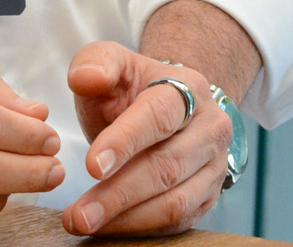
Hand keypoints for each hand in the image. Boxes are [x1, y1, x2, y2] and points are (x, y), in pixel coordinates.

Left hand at [63, 43, 233, 236]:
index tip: (91, 166)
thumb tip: (87, 77)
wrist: (169, 107)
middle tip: (77, 213)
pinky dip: (140, 229)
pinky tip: (109, 226)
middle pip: (167, 166)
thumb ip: (95, 62)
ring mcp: (215, 165)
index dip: (125, 142)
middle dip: (118, 193)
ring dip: (127, 218)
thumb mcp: (112, 64)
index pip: (159, 116)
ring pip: (175, 201)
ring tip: (84, 222)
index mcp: (189, 88)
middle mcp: (211, 127)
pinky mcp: (209, 195)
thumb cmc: (132, 90)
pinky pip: (178, 222)